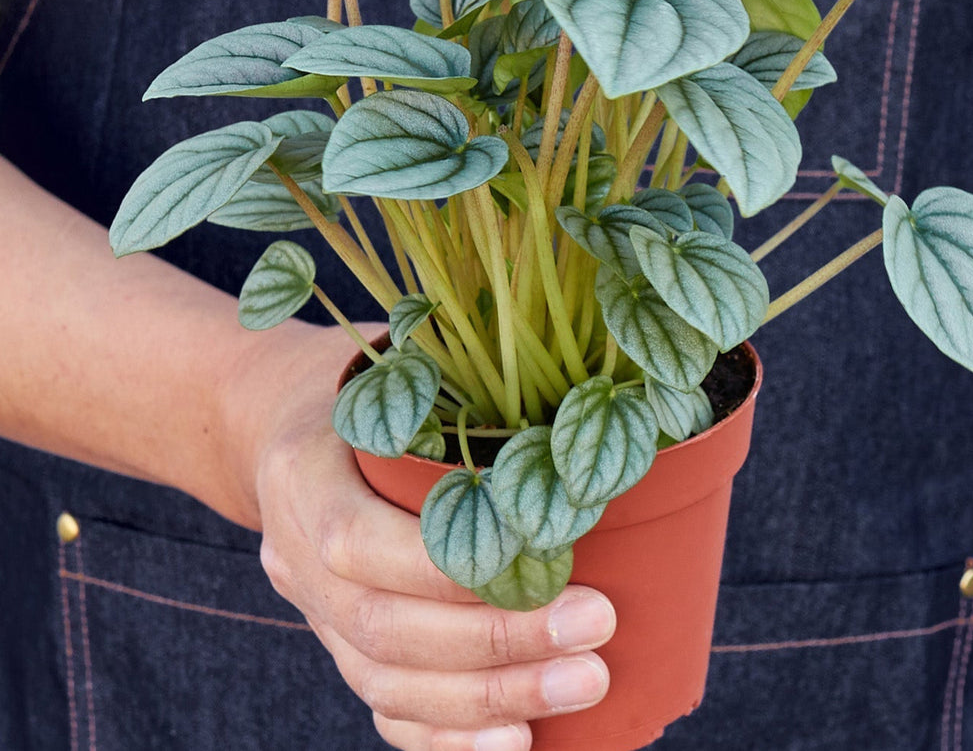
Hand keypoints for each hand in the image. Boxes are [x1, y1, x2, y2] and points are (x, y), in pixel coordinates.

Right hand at [241, 325, 615, 750]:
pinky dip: (449, 736)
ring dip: (491, 699)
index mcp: (301, 473)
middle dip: (499, 643)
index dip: (451, 570)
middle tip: (596, 631)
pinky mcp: (337, 642)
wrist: (277, 424)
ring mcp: (312, 610)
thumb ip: (451, 388)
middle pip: (383, 628)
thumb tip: (572, 405)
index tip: (560, 567)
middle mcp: (295, 554)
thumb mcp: (388, 359)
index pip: (359, 541)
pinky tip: (516, 745)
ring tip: (583, 685)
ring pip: (387, 681)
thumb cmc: (357, 380)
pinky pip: (384, 707)